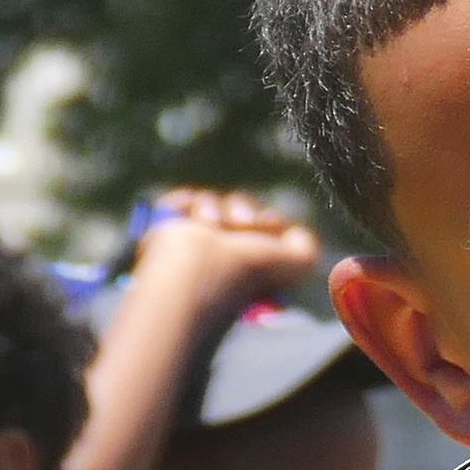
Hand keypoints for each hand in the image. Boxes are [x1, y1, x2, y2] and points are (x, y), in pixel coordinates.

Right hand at [129, 190, 320, 321]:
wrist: (196, 269)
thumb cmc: (246, 269)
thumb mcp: (294, 262)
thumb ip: (304, 247)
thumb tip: (297, 233)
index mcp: (251, 261)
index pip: (261, 223)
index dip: (265, 220)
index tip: (263, 224)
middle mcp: (224, 253)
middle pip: (238, 207)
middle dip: (240, 211)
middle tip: (239, 225)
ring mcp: (192, 241)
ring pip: (210, 201)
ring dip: (211, 208)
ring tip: (208, 225)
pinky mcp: (165, 232)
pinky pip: (179, 202)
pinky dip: (182, 204)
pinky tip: (185, 214)